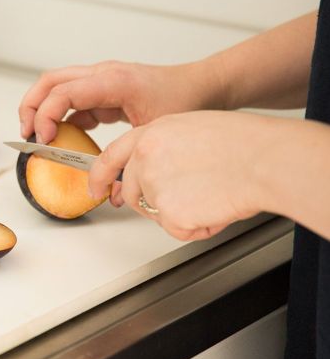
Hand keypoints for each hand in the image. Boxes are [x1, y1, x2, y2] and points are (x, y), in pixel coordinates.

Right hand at [18, 60, 222, 143]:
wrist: (203, 85)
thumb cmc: (186, 101)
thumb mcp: (155, 133)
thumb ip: (129, 162)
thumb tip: (110, 192)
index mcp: (113, 80)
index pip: (64, 92)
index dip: (46, 116)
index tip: (44, 140)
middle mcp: (103, 74)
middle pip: (50, 81)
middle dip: (31, 107)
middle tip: (27, 135)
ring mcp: (101, 78)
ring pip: (56, 85)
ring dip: (41, 108)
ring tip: (37, 136)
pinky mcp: (103, 89)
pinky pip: (72, 97)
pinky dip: (61, 115)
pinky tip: (63, 136)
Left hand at [88, 111, 274, 240]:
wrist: (264, 161)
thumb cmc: (243, 143)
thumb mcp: (191, 129)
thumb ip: (164, 147)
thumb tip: (159, 169)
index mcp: (150, 134)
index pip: (111, 157)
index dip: (99, 175)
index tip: (95, 187)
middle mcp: (145, 159)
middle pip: (133, 192)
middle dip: (155, 200)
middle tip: (188, 195)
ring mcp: (153, 186)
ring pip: (157, 212)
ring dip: (181, 211)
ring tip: (211, 192)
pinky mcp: (168, 213)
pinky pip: (178, 229)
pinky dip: (199, 226)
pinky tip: (216, 205)